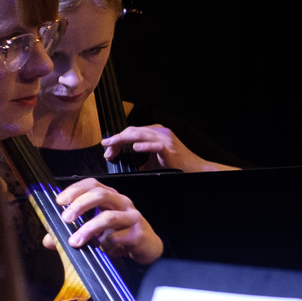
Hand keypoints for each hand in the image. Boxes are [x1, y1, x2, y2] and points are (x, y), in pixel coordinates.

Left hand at [46, 178, 163, 264]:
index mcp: (110, 196)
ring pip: (108, 217)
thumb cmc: (119, 234)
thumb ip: (71, 232)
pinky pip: (116, 238)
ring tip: (75, 241)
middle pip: (100, 195)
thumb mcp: (94, 231)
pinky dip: (104, 246)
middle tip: (65, 218)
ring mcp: (131, 217)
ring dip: (88, 229)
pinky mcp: (138, 233)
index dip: (75, 190)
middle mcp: (122, 202)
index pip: (92, 184)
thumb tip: (48, 241)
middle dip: (80, 205)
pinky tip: (101, 251)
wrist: (147, 247)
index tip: (59, 201)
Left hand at [102, 123, 230, 171]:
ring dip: (123, 141)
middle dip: (116, 140)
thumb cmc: (176, 165)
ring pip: (140, 135)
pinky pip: (155, 146)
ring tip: (112, 146)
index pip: (131, 131)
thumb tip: (126, 166)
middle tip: (106, 149)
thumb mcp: (154, 160)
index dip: (117, 139)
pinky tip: (135, 148)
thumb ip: (142, 160)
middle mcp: (160, 132)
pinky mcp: (170, 150)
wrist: (195, 169)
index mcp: (156, 132)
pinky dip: (145, 146)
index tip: (107, 149)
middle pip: (132, 131)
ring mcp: (166, 140)